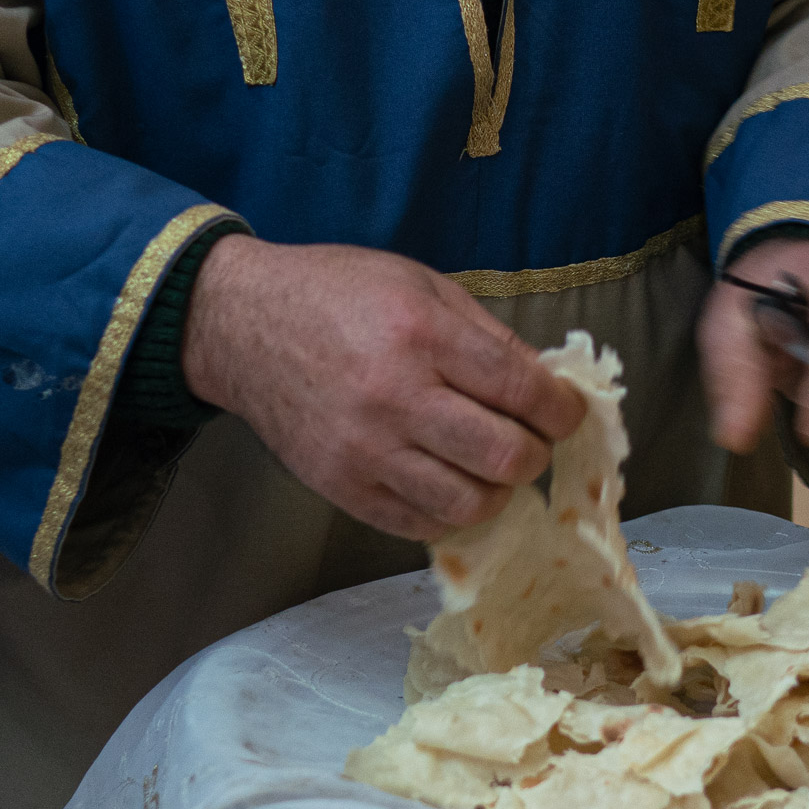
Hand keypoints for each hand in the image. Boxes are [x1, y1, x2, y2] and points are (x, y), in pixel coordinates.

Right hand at [182, 237, 587, 541]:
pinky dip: (450, 510)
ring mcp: (366, 451)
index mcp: (421, 335)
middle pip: (506, 457)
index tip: (566, 410)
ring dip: (497, 489)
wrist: (241, 326)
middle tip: (529, 437)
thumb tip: (546, 384)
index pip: (523, 391)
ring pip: (470, 503)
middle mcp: (396, 398)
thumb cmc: (336, 295)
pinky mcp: (342, 487)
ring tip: (488, 465)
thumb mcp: (420, 285)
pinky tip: (448, 480)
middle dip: (536, 451)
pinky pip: (420, 524)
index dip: (563, 409)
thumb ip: (487, 335)